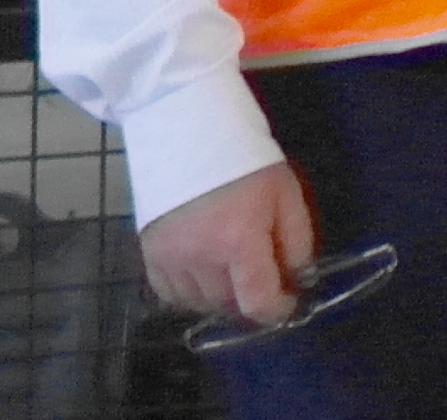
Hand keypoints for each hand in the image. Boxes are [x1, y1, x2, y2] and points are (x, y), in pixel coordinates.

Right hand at [140, 163, 314, 325]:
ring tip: (235, 276)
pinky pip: (170, 295)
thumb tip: (297, 280)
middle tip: (263, 281)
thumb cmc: (247, 163)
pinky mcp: (149, 256)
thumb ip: (297, 242)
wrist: (190, 136)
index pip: (257, 302)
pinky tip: (205, 274)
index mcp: (238, 242)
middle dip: (250, 300)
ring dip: (221, 299)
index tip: (288, 303)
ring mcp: (169, 260)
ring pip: (198, 305)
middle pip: (228, 305)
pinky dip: (190, 294)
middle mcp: (199, 259)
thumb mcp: (287, 195)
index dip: (277, 310)